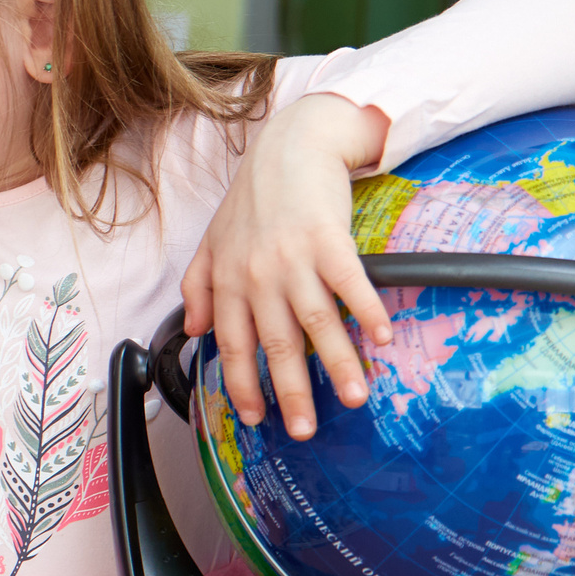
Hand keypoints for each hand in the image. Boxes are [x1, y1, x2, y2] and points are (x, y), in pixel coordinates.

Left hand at [182, 93, 394, 439]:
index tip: (255, 418)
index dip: (242, 385)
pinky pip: (349, 284)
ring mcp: (293, 259)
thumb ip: (198, 287)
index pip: (233, 346)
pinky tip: (381, 339)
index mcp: (228, 281)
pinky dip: (367, 312)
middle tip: (303, 430)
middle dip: (290, 393)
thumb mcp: (212, 240)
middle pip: (275, 346)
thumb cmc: (253, 197)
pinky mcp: (328, 240)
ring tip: (356, 398)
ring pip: (315, 324)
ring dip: (337, 365)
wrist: (290, 145)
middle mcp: (257, 276)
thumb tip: (193, 330)